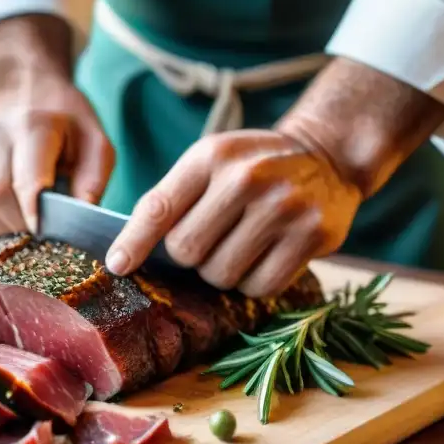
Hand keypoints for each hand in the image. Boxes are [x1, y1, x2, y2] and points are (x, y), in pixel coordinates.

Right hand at [0, 78, 113, 234]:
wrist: (26, 100)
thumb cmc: (65, 131)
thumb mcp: (94, 144)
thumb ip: (93, 180)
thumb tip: (79, 219)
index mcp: (30, 126)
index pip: (23, 180)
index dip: (33, 214)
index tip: (43, 231)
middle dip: (18, 223)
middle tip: (36, 227)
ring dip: (1, 226)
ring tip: (20, 216)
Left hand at [105, 129, 362, 296]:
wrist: (326, 156)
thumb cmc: (249, 167)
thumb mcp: (207, 163)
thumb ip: (169, 200)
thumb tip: (124, 256)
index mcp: (211, 156)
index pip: (159, 208)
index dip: (134, 242)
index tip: (118, 265)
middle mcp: (247, 177)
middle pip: (186, 251)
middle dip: (189, 257)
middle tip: (210, 240)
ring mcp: (283, 207)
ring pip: (220, 275)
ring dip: (221, 272)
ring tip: (240, 245)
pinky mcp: (313, 235)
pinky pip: (259, 287)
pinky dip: (254, 283)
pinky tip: (264, 257)